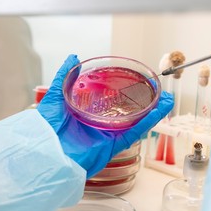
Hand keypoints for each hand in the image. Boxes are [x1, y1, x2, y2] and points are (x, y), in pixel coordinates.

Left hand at [38, 54, 173, 177]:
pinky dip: (148, 121)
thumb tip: (74, 58)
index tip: (134, 82)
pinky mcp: (113, 144)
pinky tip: (159, 111)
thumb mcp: (55, 96)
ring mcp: (108, 135)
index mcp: (87, 114)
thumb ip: (65, 77)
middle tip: (155, 90)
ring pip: (135, 121)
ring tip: (166, 99)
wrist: (44, 152)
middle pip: (126, 112)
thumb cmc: (46, 129)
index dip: (123, 93)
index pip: (109, 102)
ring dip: (152, 111)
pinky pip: (133, 132)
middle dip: (142, 102)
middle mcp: (100, 125)